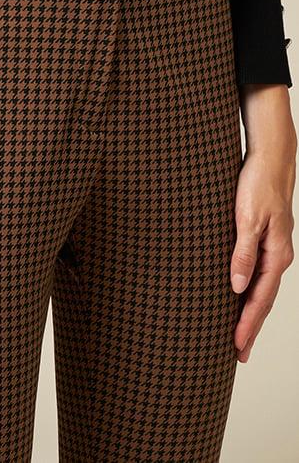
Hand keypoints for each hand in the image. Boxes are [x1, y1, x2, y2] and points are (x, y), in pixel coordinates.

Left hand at [232, 83, 295, 361]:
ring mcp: (273, 250)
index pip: (259, 299)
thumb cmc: (257, 184)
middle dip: (250, 328)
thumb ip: (242, 253)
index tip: (236, 347)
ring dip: (250, 312)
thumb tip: (236, 287)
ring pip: (260, 289)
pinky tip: (239, 297)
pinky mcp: (265, 241)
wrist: (271, 159)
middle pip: (262, 300)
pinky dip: (249, 292)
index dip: (247, 325)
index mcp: (275, 255)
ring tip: (238, 334)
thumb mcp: (246, 218)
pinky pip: (258, 275)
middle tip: (237, 354)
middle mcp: (277, 256)